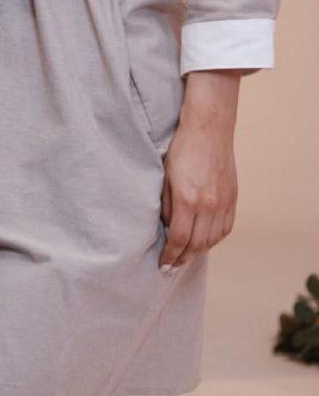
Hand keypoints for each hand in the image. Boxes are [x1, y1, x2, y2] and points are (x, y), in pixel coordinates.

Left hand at [160, 70, 240, 268]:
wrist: (208, 129)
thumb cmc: (181, 149)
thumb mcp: (164, 176)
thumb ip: (165, 204)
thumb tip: (165, 227)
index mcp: (188, 200)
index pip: (178, 239)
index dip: (170, 255)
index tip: (162, 264)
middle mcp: (208, 205)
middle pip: (196, 244)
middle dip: (182, 258)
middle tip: (172, 266)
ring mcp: (223, 202)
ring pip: (212, 239)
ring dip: (198, 251)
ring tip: (186, 257)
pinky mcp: (232, 198)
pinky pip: (225, 228)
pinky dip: (214, 239)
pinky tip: (205, 242)